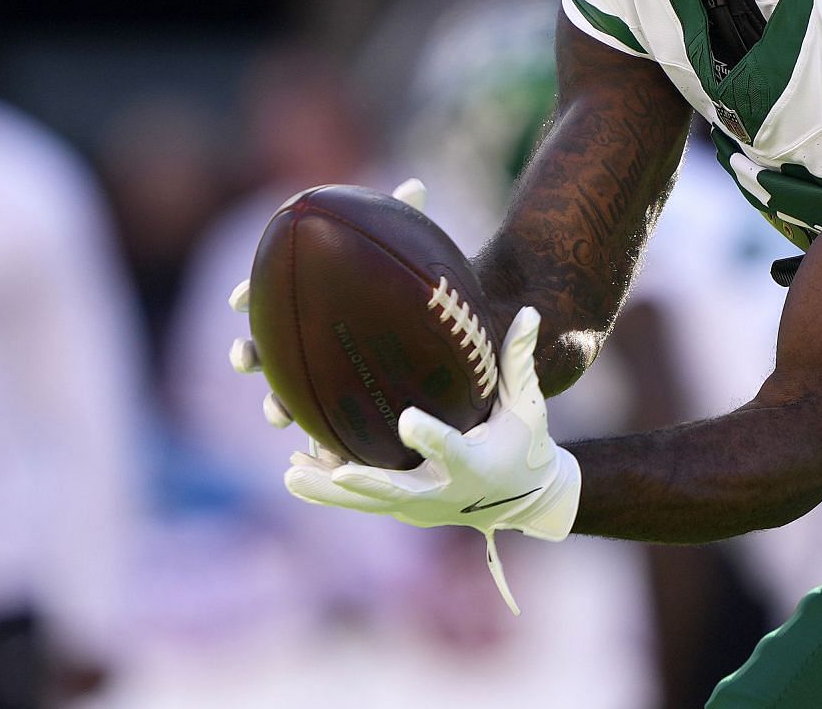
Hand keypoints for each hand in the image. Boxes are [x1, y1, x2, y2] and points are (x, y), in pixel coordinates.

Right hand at [228, 177, 428, 430]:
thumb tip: (416, 184)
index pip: (265, 294)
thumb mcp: (413, 253)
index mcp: (309, 298)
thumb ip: (406, 220)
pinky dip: (322, 439)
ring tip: (278, 413)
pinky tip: (330, 451)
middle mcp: (304, 337)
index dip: (248, 296)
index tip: (239, 299)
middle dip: (248, 353)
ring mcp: (318, 376)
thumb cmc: (416, 286)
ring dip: (274, 403)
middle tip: (246, 357)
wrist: (438, 334)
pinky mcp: (340, 409)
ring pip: (283, 394)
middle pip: (263, 346)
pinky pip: (325, 429)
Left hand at [282, 305, 581, 614]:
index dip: (430, 438)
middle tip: (336, 471)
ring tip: (291, 475)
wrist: (523, 499)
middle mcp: (444, 492)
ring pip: (370, 502)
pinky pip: (365, 500)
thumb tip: (530, 310)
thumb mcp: (527, 404)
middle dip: (366, 484)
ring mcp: (421, 506)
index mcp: (476, 464)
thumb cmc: (525, 443)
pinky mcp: (405, 510)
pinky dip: (333, 489)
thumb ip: (519, 360)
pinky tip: (297, 472)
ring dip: (330, 490)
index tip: (406, 421)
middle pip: (399, 491)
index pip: (452, 450)